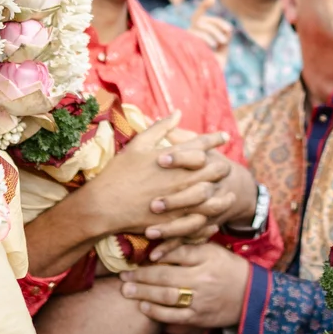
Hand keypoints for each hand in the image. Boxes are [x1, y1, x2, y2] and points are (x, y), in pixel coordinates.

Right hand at [74, 113, 227, 239]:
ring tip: (228, 194)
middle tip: (226, 166)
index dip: (216, 139)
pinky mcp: (175, 220)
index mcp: (175, 157)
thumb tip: (178, 113)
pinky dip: (210, 219)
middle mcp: (182, 178)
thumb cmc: (119, 172)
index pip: (203, 144)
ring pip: (214, 197)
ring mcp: (181, 200)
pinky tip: (213, 218)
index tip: (224, 137)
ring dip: (223, 195)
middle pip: (215, 170)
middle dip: (223, 166)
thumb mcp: (138, 144)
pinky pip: (201, 221)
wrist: (104, 205)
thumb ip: (161, 127)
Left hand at [119, 241, 251, 329]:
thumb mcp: (213, 251)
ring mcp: (200, 301)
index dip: (154, 255)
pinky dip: (156, 313)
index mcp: (206, 259)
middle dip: (141, 276)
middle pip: (166, 276)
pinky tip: (144, 307)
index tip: (137, 257)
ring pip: (166, 297)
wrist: (251, 296)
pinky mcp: (198, 318)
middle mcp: (202, 280)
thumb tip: (160, 248)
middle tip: (123, 275)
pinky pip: (174, 317)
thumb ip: (188, 248)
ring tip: (127, 290)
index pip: (175, 254)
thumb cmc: (229, 269)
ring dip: (144, 294)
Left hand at [143, 142, 251, 251]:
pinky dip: (172, 248)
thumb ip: (183, 136)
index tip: (161, 158)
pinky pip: (189, 240)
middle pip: (198, 194)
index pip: (198, 157)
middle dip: (177, 199)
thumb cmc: (209, 165)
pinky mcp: (204, 227)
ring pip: (194, 222)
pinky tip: (155, 254)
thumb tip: (169, 117)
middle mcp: (212, 188)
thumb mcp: (200, 149)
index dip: (181, 157)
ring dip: (173, 229)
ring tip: (151, 231)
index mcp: (210, 164)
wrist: (238, 189)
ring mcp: (209, 210)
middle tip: (154, 203)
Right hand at [185, 0, 230, 61]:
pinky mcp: (186, 46)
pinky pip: (196, 33)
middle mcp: (190, 35)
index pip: (199, 16)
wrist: (207, 81)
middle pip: (202, 20)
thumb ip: (225, 34)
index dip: (203, 6)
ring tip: (221, 42)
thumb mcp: (223, 47)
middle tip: (227, 35)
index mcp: (198, 34)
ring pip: (200, 25)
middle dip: (217, 24)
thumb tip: (228, 28)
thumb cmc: (214, 65)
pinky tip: (213, 45)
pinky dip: (207, 37)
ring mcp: (187, 40)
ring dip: (213, 31)